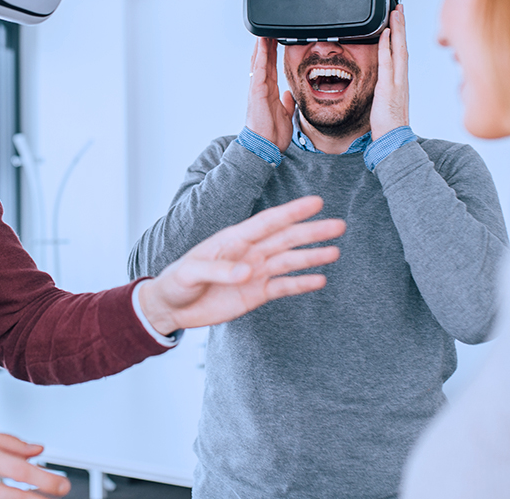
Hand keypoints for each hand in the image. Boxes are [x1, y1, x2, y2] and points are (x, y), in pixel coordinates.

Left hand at [139, 196, 344, 334]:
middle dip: (311, 232)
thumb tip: (249, 271)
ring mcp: (254, 272)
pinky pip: (283, 286)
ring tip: (335, 251)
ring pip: (288, 261)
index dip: (292, 212)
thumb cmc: (176, 282)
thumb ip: (219, 271)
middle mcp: (248, 252)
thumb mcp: (190, 273)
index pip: (267, 222)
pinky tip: (320, 279)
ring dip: (312, 256)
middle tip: (339, 225)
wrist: (170, 307)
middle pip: (285, 238)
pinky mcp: (256, 294)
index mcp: (232, 239)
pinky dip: (301, 283)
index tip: (316, 202)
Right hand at [245, 37, 294, 151]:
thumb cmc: (272, 134)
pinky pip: (259, 68)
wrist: (266, 146)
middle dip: (266, 44)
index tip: (276, 40)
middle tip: (270, 29)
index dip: (272, 53)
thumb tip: (289, 94)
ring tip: (265, 30)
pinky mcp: (257, 90)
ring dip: (262, 45)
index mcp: (269, 92)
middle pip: (263, 60)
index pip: (270, 67)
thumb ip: (287, 103)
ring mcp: (257, 88)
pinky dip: (260, 55)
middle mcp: (262, 88)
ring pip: (259, 61)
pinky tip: (262, 43)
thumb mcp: (285, 115)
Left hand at [370, 4, 409, 139]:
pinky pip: (387, 62)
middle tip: (399, 6)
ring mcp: (397, 81)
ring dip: (397, 29)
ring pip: (399, 49)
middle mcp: (402, 78)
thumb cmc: (389, 124)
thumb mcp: (386, 102)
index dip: (401, 35)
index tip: (398, 19)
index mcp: (400, 81)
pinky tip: (384, 33)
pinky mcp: (388, 87)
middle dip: (401, 25)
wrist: (394, 139)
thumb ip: (384, 90)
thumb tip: (378, 84)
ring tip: (395, 12)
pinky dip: (386, 46)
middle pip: (403, 45)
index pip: (402, 52)